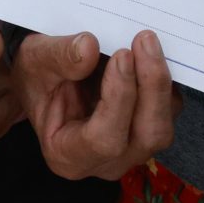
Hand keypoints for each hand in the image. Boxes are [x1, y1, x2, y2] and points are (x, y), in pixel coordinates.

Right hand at [16, 28, 180, 180]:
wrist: (45, 79)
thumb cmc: (36, 76)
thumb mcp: (34, 61)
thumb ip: (58, 57)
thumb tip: (89, 47)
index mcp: (68, 155)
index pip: (104, 139)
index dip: (119, 98)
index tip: (122, 55)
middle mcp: (105, 162)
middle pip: (146, 136)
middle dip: (151, 87)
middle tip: (144, 40)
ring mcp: (130, 150)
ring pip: (162, 126)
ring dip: (160, 82)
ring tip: (146, 41)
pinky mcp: (147, 131)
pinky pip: (169, 111)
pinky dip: (164, 81)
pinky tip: (149, 52)